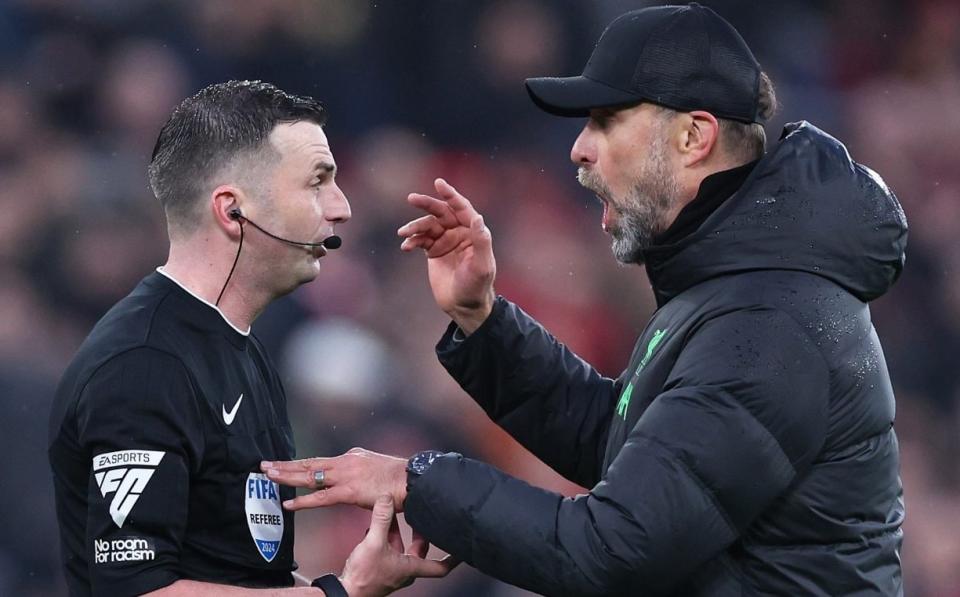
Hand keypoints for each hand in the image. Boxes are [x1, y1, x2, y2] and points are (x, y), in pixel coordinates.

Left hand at [261, 448, 406, 511]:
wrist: (413, 481)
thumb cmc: (400, 479)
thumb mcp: (377, 469)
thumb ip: (362, 473)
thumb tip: (357, 480)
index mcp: (351, 457)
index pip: (321, 461)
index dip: (301, 464)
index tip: (286, 464)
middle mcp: (345, 462)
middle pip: (309, 463)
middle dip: (286, 464)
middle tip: (266, 464)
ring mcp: (346, 475)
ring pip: (309, 476)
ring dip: (287, 476)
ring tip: (269, 476)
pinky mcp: (349, 491)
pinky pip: (320, 498)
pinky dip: (303, 501)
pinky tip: (289, 503)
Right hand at [339, 495, 457, 596]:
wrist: (345, 591)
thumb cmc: (363, 576)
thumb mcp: (374, 542)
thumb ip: (382, 519)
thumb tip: (386, 498)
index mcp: (411, 568)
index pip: (441, 567)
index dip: (453, 558)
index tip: (462, 549)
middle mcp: (405, 571)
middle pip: (420, 551)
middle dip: (420, 533)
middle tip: (422, 517)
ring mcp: (392, 570)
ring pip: (402, 548)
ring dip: (399, 532)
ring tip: (394, 514)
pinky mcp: (379, 568)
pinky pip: (388, 549)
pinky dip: (386, 537)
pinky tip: (377, 526)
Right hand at [398, 178, 495, 334]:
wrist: (463, 306)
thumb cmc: (477, 286)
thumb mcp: (482, 265)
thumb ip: (481, 241)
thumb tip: (478, 218)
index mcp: (473, 232)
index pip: (461, 208)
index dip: (451, 195)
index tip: (438, 183)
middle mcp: (459, 232)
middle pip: (441, 212)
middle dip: (427, 204)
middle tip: (411, 198)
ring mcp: (445, 240)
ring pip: (427, 226)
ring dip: (414, 227)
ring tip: (403, 233)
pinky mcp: (433, 251)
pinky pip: (419, 240)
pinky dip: (411, 241)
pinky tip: (405, 246)